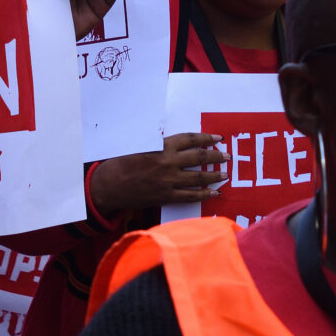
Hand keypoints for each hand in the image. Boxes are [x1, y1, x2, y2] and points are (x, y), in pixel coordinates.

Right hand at [89, 133, 226, 214]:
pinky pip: (190, 196)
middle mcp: (168, 162)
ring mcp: (168, 180)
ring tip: (225, 174)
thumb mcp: (140, 146)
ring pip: (198, 178)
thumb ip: (159, 145)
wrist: (108, 185)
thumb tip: (176, 144)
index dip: (206, 138)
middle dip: (216, 157)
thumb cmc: (121, 162)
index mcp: (162, 146)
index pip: (190, 139)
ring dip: (214, 176)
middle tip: (227, 156)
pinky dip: (204, 194)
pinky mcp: (166, 196)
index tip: (218, 139)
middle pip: (199, 158)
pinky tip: (214, 193)